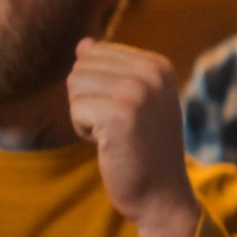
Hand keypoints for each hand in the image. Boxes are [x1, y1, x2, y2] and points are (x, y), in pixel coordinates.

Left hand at [69, 39, 201, 236]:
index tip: (126, 113)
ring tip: (113, 134)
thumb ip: (110, 69)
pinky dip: (83, 131)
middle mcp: (152, 73)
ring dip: (84, 114)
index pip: (95, 53)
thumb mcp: (134, 101)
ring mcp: (138, 93)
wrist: (161, 193)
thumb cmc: (143, 148)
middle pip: (82, 66)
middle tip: (117, 126)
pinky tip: (108, 145)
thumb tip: (84, 43)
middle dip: (88, 98)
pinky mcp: (120, 115)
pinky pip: (75, 109)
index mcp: (158, 65)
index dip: (99, 87)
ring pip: (75, 85)